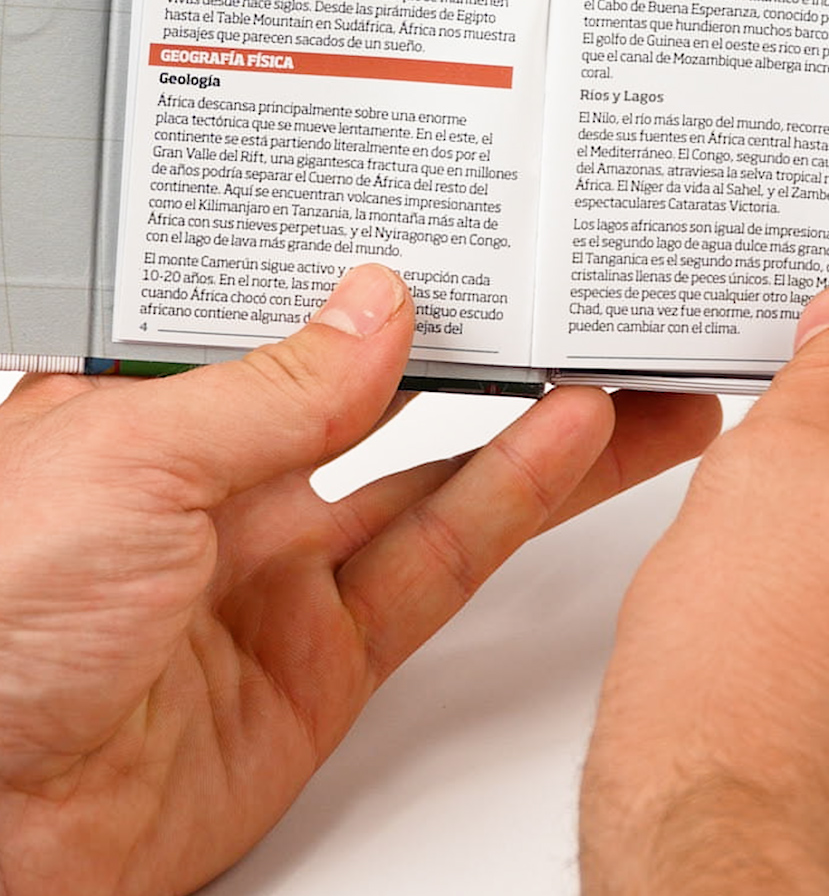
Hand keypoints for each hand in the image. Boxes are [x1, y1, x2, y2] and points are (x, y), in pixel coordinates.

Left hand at [0, 266, 718, 895]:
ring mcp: (275, 577)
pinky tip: (574, 444)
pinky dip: (510, 503)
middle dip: (482, 347)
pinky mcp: (319, 668)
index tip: (470, 227)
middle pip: (382, 395)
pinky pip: (433, 568)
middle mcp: (219, 484)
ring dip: (535, 425)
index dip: (384, 272)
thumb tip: (379, 308)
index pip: (292, 315)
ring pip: (434, 481)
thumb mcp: (131, 457)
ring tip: (628, 369)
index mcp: (151, 407)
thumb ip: (272, 388)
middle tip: (577, 299)